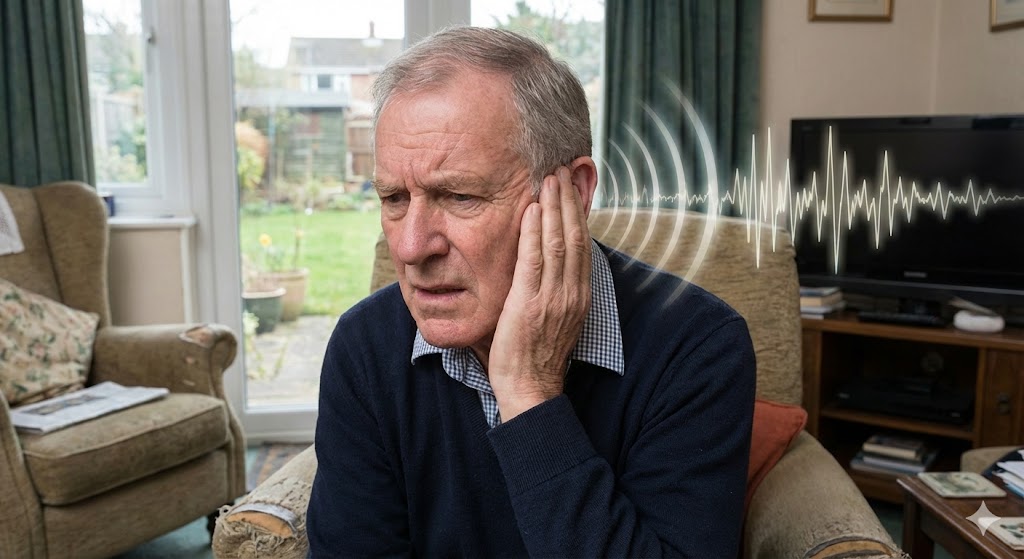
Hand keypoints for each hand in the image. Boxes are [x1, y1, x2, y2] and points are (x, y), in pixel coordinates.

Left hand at [487, 167, 592, 421]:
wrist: (529, 389)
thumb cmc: (535, 356)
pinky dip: (534, 232)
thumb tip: (550, 265)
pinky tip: (532, 209)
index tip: (572, 187)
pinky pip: (534, 261)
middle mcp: (572, 294)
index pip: (582, 245)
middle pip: (575, 237)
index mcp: (579, 296)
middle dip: (569, 201)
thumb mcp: (555, 319)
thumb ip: (555, 290)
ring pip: (558, 243)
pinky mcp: (530, 304)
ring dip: (554, 207)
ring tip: (549, 178)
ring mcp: (553, 299)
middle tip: (563, 169)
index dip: (578, 214)